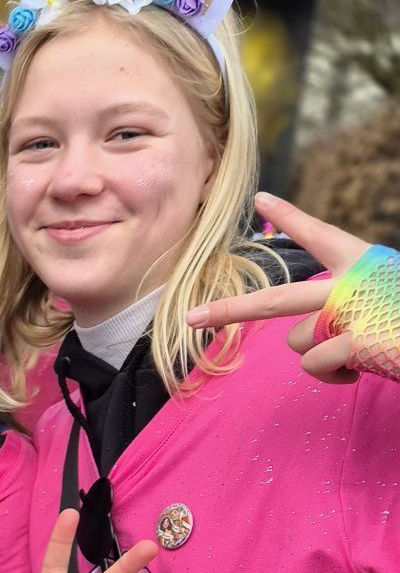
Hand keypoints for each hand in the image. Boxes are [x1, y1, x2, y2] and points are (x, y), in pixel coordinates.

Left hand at [184, 193, 370, 384]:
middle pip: (273, 299)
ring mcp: (347, 314)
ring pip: (297, 343)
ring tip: (361, 346)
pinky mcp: (352, 343)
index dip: (289, 216)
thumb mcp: (383, 292)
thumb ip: (346, 300)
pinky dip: (336, 374)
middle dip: (228, 310)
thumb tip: (309, 333)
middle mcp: (348, 283)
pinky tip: (366, 364)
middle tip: (191, 319)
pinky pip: (317, 366)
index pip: (319, 234)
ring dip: (321, 354)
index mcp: (362, 262)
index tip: (261, 197)